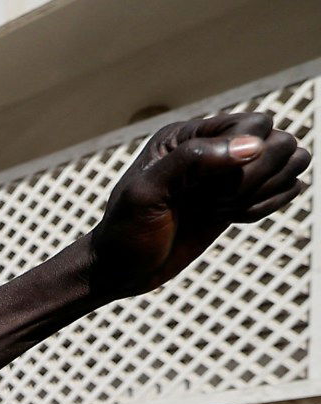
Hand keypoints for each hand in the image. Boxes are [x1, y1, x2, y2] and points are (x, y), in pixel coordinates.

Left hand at [86, 112, 308, 299]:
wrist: (122, 269)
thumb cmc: (126, 230)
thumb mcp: (146, 194)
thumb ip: (191, 161)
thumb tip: (253, 145)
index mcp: (188, 135)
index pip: (255, 124)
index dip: (245, 157)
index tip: (208, 188)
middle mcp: (214, 147)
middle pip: (281, 141)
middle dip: (257, 177)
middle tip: (216, 202)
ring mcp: (232, 173)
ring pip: (291, 161)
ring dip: (266, 190)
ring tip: (225, 209)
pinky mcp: (243, 197)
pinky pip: (287, 187)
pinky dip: (269, 205)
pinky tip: (234, 218)